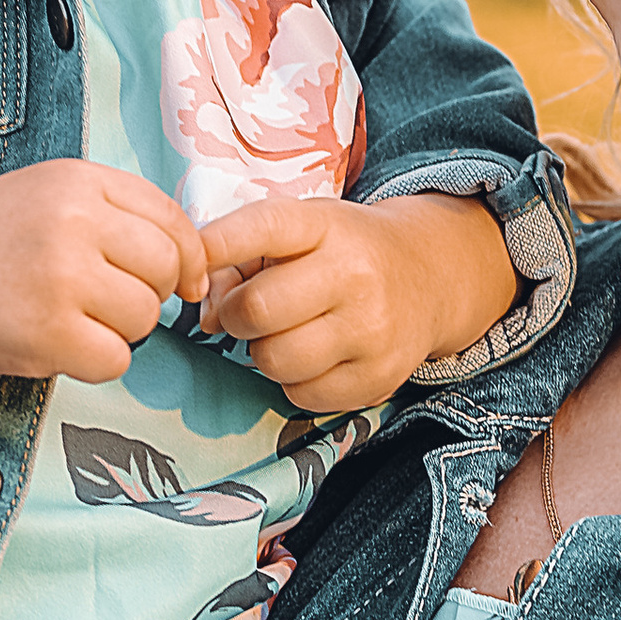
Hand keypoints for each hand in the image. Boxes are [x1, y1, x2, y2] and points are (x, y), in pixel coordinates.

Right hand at [0, 162, 207, 384]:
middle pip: (163, 270)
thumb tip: (193, 269)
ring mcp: (62, 279)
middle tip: (107, 299)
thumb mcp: (55, 194)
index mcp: (81, 182)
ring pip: (144, 317)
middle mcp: (75, 223)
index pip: (170, 219)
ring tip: (74, 317)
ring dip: (119, 329)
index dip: (188, 257)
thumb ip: (120, 213)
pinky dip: (95, 360)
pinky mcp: (49, 333)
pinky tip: (61, 343)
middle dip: (147, 293)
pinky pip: (115, 359)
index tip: (184, 280)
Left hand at [201, 192, 517, 414]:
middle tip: (249, 311)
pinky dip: (294, 380)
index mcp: (327, 225)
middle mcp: (355, 274)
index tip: (192, 262)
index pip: (263, 227)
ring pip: (273, 360)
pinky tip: (314, 355)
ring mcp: (372, 330)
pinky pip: (301, 394)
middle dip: (236, 314)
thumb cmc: (343, 251)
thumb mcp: (300, 231)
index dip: (216, 245)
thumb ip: (239, 257)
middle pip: (255, 309)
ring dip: (264, 351)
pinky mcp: (378, 377)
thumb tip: (205, 315)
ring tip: (287, 332)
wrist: (429, 276)